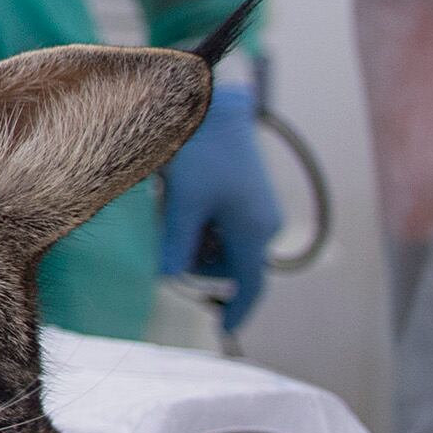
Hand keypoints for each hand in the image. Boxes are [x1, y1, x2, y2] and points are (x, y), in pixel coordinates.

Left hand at [158, 83, 277, 332]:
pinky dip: (202, 220)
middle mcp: (263, 222)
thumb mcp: (184, 203)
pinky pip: (223, 221)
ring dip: (198, 238)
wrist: (217, 103)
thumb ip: (177, 245)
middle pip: (229, 265)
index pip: (249, 286)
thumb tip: (169, 279)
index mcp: (253, 230)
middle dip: (199, 262)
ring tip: (174, 205)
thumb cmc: (201, 151)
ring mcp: (258, 206)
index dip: (238, 310)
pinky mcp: (248, 191)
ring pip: (223, 242)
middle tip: (170, 233)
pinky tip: (182, 195)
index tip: (224, 329)